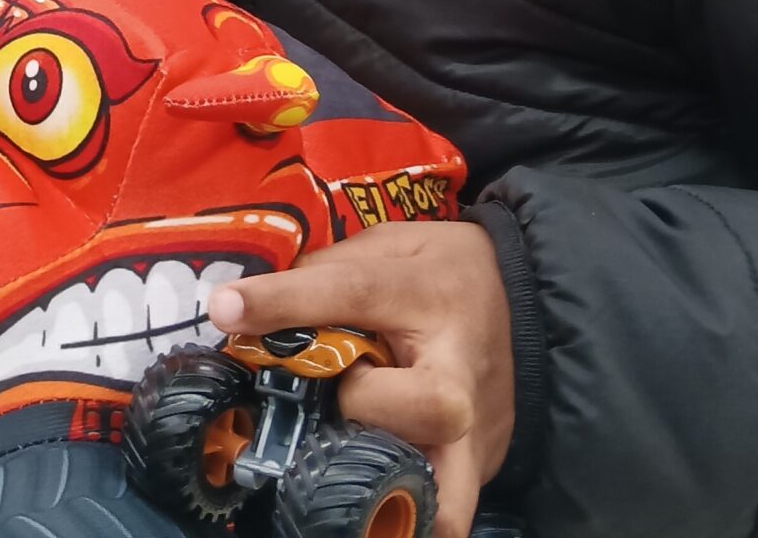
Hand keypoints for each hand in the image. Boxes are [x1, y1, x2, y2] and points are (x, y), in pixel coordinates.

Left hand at [207, 221, 514, 537]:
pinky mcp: (480, 468)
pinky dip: (408, 514)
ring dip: (393, 484)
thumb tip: (250, 305)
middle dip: (372, 406)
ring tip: (356, 464)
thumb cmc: (441, 273)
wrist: (532, 304)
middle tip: (344, 391)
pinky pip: (444, 509)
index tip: (225, 309)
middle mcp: (460, 367)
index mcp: (428, 293)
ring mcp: (477, 428)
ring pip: (447, 486)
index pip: (350, 292)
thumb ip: (326, 271)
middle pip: (429, 404)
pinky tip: (372, 497)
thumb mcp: (390, 247)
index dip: (283, 301)